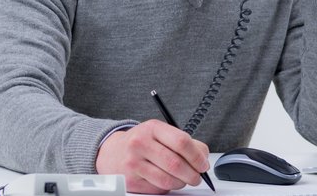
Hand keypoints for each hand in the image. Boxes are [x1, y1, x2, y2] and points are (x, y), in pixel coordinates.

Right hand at [95, 120, 210, 194]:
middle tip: (197, 176)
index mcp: (152, 127)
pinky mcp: (131, 180)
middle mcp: (140, 143)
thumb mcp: (161, 133)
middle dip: (193, 174)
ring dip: (182, 182)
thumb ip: (184, 142)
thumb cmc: (143, 142)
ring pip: (168, 179)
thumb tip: (203, 157)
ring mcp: (133, 162)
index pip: (181, 141)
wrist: (113, 152)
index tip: (203, 164)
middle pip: (176, 163)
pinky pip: (158, 188)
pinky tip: (166, 179)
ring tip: (183, 179)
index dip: (197, 156)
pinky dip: (168, 187)